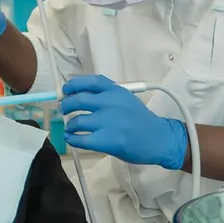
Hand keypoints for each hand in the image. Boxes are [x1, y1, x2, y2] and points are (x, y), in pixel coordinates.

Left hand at [59, 74, 187, 168]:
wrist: (158, 139)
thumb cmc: (140, 119)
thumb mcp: (126, 98)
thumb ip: (106, 93)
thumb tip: (79, 93)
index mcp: (116, 91)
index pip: (89, 82)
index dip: (73, 85)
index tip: (66, 90)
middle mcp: (111, 103)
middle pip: (78, 100)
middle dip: (66, 105)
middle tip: (64, 109)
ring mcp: (109, 122)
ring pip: (77, 121)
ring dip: (70, 125)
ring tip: (71, 127)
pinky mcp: (108, 141)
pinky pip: (81, 139)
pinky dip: (72, 139)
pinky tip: (71, 138)